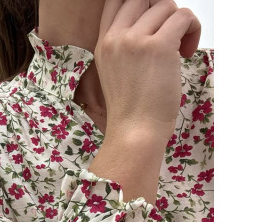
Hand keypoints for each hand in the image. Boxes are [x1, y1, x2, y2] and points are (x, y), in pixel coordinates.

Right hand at [95, 0, 201, 142]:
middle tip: (169, 34)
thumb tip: (154, 26)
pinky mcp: (158, 47)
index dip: (139, 4)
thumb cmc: (130, 111)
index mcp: (104, 43)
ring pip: (167, 6)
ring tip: (179, 51)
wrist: (134, 133)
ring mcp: (136, 40)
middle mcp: (116, 37)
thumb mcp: (115, 74)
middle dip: (162, 11)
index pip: (117, 0)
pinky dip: (192, 30)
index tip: (153, 21)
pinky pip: (184, 17)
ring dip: (180, 24)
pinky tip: (187, 52)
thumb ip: (125, 48)